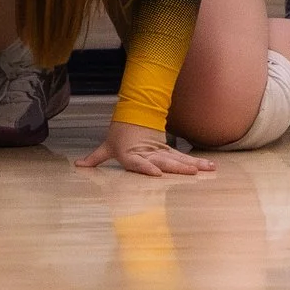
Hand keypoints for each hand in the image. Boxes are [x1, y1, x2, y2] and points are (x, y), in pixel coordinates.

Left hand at [75, 121, 216, 176]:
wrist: (134, 116)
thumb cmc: (119, 136)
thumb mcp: (107, 147)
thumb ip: (94, 158)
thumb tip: (78, 164)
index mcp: (131, 155)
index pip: (138, 163)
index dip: (146, 168)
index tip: (155, 173)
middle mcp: (148, 154)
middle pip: (163, 162)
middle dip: (177, 167)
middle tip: (191, 172)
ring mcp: (161, 153)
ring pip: (177, 159)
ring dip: (193, 164)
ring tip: (207, 169)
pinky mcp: (169, 152)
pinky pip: (184, 158)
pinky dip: (197, 162)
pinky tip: (211, 167)